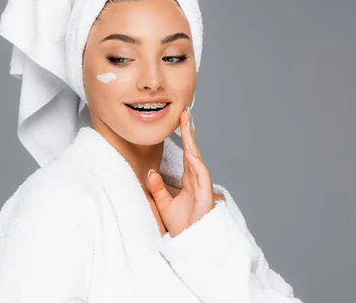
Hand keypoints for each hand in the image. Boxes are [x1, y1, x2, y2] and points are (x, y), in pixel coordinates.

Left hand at [146, 107, 216, 237]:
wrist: (190, 242)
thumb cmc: (181, 225)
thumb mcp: (163, 204)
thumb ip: (157, 188)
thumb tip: (150, 172)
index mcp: (188, 179)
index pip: (185, 153)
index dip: (183, 136)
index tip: (180, 119)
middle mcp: (196, 179)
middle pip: (192, 150)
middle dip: (189, 131)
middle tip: (185, 113)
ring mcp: (202, 185)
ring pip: (196, 158)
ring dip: (192, 141)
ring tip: (187, 124)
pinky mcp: (206, 195)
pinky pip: (201, 175)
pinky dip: (196, 163)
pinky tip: (191, 152)